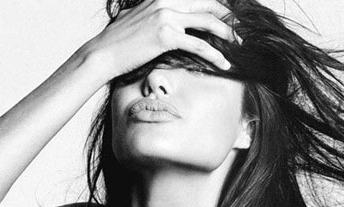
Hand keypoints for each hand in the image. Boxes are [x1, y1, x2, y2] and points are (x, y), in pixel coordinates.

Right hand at [84, 0, 239, 82]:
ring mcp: (166, 16)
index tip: (228, 17)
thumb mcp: (138, 20)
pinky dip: (215, 55)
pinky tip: (224, 64)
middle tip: (239, 30)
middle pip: (208, 3)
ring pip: (207, 22)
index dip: (217, 5)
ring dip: (227, 34)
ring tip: (237, 46)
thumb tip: (166, 23)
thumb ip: (155, 16)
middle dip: (228, 17)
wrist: (103, 53)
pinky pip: (199, 45)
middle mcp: (166, 1)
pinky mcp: (166, 36)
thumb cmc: (119, 42)